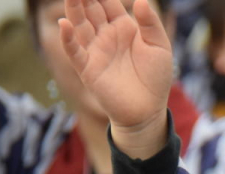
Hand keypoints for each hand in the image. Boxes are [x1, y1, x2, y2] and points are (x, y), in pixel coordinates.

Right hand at [59, 0, 172, 157]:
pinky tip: (64, 25)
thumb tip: (141, 0)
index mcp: (123, 27)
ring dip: (73, 9)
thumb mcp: (160, 47)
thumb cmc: (156, 78)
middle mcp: (105, 35)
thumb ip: (151, 24)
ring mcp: (95, 50)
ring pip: (79, 25)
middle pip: (90, 9)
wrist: (148, 110)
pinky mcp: (88, 68)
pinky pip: (74, 50)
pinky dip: (67, 38)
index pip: (107, 3)